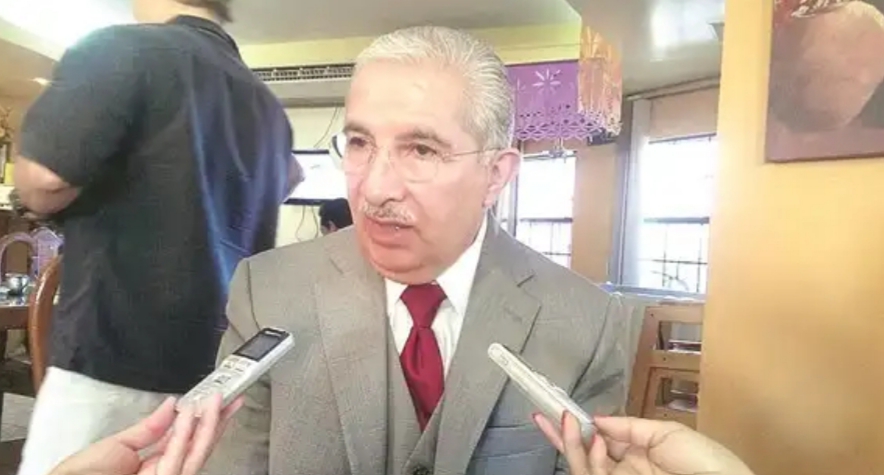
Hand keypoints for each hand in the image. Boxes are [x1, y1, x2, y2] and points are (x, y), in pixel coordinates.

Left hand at [51, 394, 242, 474]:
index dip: (206, 420)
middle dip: (217, 421)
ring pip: (195, 453)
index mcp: (153, 465)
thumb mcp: (115, 445)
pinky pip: (177, 458)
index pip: (187, 440)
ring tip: (214, 398)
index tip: (217, 400)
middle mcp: (162, 473)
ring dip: (207, 423)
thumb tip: (171, 406)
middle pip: (198, 447)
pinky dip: (185, 434)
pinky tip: (190, 414)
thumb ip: (147, 428)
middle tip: (231, 396)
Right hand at [534, 412, 754, 474]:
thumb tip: (596, 419)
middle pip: (582, 456)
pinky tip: (595, 440)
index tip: (556, 411)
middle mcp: (625, 471)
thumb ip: (628, 427)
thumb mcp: (666, 433)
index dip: (575, 428)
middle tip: (546, 415)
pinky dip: (588, 459)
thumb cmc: (707, 463)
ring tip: (566, 420)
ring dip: (570, 444)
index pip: (598, 440)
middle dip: (561, 437)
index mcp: (637, 455)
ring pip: (581, 469)